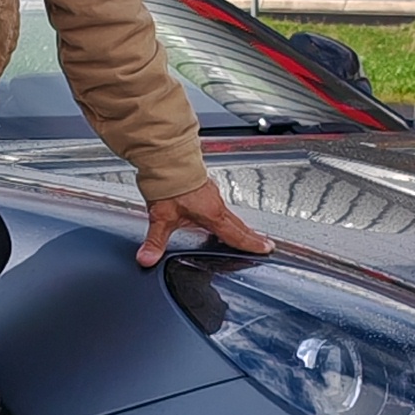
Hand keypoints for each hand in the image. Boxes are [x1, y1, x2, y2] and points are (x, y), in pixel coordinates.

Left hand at [137, 175, 272, 266]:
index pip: (236, 235)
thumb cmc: (167, 182)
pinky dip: (227, 215)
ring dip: (241, 226)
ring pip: (230, 214)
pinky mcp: (204, 187)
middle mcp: (215, 203)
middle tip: (266, 244)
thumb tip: (147, 258)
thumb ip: (155, 241)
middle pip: (239, 225)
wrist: (165, 155)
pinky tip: (220, 217)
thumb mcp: (160, 216)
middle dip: (252, 236)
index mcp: (211, 214)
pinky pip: (221, 205)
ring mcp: (211, 194)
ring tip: (247, 234)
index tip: (267, 248)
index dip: (251, 244)